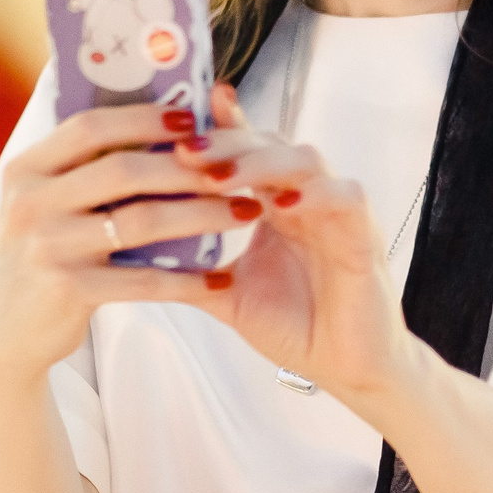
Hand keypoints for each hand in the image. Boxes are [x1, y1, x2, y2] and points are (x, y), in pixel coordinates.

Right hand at [0, 101, 248, 378]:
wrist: (9, 336)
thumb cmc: (47, 258)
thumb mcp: (49, 206)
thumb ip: (88, 170)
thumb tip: (162, 125)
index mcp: (27, 169)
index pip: (90, 126)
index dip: (145, 117)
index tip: (195, 118)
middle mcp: (30, 202)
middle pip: (123, 169)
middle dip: (189, 167)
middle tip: (240, 169)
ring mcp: (46, 246)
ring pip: (141, 221)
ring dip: (202, 215)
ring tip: (247, 213)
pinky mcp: (67, 290)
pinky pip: (142, 279)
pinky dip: (187, 280)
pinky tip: (221, 279)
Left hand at [163, 82, 425, 404]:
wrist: (344, 370)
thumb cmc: (294, 327)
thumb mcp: (227, 294)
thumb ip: (188, 270)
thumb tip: (129, 258)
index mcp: (272, 203)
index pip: (243, 150)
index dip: (213, 129)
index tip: (170, 123)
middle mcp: (305, 197)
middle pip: (268, 142)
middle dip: (225, 142)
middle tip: (183, 150)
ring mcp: (336, 211)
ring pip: (305, 159)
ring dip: (261, 162)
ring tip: (219, 176)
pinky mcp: (364, 234)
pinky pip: (346, 196)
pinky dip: (314, 193)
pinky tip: (278, 204)